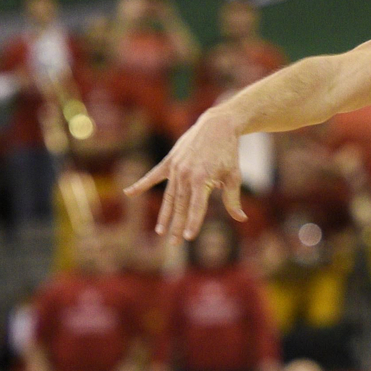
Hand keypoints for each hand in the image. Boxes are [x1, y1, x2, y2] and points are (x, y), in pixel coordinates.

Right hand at [127, 106, 245, 242]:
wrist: (217, 126)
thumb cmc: (228, 152)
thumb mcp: (234, 176)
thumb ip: (233, 199)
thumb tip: (241, 219)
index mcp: (203, 179)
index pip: (197, 206)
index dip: (193, 222)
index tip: (189, 237)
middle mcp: (186, 175)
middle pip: (181, 205)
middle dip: (177, 226)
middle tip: (175, 244)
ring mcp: (176, 168)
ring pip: (170, 196)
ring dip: (165, 214)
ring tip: (160, 231)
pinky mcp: (171, 161)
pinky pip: (154, 175)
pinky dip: (141, 184)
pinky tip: (128, 193)